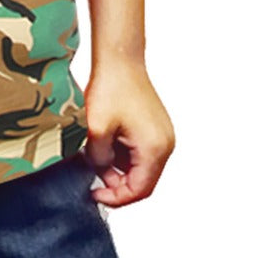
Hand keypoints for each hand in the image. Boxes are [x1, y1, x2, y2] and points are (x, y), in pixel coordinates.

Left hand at [82, 59, 175, 207]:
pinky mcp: (154, 128)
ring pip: (140, 168)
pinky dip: (122, 155)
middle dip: (117, 184)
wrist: (120, 59)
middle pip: (143, 181)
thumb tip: (99, 171)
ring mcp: (161, 135)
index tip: (96, 196)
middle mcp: (165, 144)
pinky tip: (105, 145)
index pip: (140, 190)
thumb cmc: (113, 87)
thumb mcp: (97, 129)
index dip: (116, 198)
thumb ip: (99, 159)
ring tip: (95, 157)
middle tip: (92, 179)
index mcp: (155, 148)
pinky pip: (140, 153)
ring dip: (118, 169)